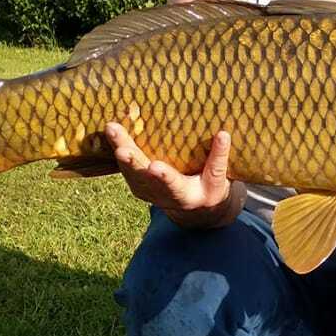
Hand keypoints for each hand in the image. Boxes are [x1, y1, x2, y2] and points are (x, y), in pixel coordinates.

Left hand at [104, 123, 241, 229]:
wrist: (193, 206)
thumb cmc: (210, 188)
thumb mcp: (218, 179)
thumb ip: (219, 159)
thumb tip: (223, 134)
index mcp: (184, 196)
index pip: (173, 186)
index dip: (165, 177)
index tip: (155, 167)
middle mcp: (161, 196)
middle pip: (143, 178)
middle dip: (131, 161)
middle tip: (121, 149)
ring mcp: (145, 190)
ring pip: (129, 170)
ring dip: (119, 148)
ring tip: (112, 129)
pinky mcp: (136, 182)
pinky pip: (124, 165)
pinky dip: (118, 146)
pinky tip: (113, 130)